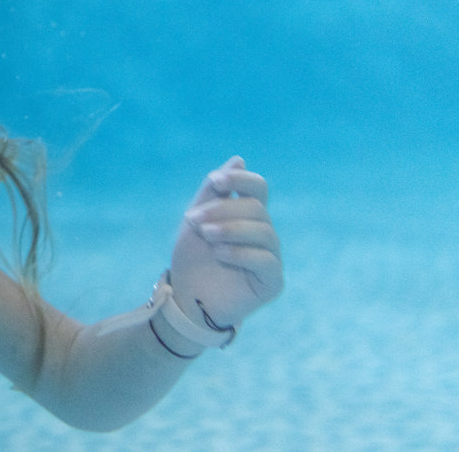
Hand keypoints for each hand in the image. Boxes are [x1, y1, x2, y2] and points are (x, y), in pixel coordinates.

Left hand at [166, 157, 282, 329]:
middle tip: (193, 220)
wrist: (186, 297)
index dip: (239, 180)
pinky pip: (266, 260)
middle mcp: (264, 233)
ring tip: (205, 235)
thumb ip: (214, 192)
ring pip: (263, 231)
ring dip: (229, 228)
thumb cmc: (193, 258)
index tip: (215, 182)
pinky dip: (240, 253)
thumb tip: (239, 160)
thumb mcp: (197, 219)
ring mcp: (271, 257)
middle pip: (256, 208)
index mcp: (247, 216)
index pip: (257, 187)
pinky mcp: (272, 281)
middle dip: (222, 209)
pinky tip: (220, 255)